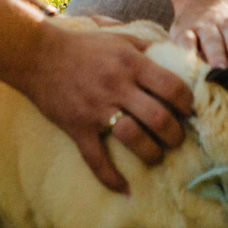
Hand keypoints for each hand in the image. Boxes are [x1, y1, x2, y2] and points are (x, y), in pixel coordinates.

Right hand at [17, 21, 194, 192]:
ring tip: (156, 156)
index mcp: (131, 64)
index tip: (189, 113)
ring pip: (133, 138)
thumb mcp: (120, 39)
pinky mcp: (78, 127)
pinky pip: (96, 159)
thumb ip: (148, 48)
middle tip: (176, 139)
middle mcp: (117, 86)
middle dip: (175, 135)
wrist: (38, 56)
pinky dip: (111, 178)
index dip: (187, 104)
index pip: (172, 87)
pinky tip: (125, 189)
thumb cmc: (84, 47)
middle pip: (159, 118)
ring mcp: (97, 109)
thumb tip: (176, 59)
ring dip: (151, 153)